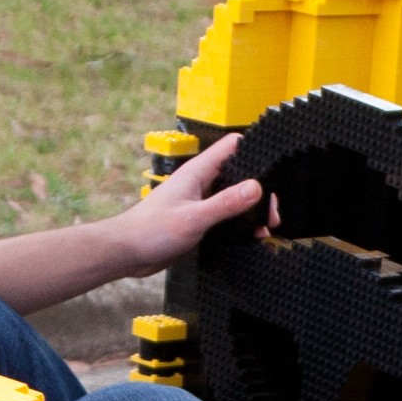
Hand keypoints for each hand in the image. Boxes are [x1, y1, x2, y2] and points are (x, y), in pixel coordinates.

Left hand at [108, 132, 265, 276]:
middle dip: (259, 190)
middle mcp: (200, 183)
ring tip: (267, 227)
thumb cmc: (151, 230)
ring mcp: (200, 201)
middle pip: (239, 176)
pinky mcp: (199, 220)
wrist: (127, 253)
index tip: (274, 163)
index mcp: (197, 172)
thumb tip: (256, 187)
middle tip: (273, 213)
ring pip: (234, 198)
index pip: (231, 147)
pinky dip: (240, 224)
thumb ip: (226, 203)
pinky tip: (250, 237)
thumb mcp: (194, 217)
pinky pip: (226, 217)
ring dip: (251, 210)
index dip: (254, 149)